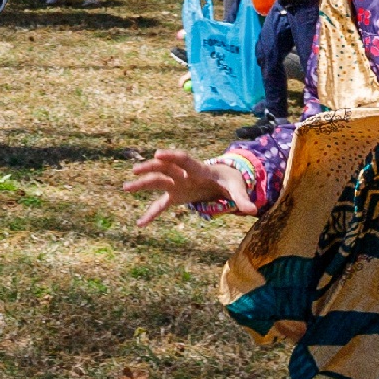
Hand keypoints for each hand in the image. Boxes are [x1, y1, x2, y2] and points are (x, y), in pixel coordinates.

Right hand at [124, 149, 255, 224]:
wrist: (224, 180)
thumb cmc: (231, 181)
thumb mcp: (237, 188)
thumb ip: (242, 199)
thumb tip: (253, 209)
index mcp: (199, 169)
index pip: (183, 159)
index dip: (171, 156)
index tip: (158, 154)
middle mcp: (184, 174)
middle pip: (165, 169)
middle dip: (150, 168)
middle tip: (135, 170)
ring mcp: (177, 184)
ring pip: (157, 182)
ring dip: (142, 184)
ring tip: (125, 187)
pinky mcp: (176, 196)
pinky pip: (160, 204)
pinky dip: (151, 214)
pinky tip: (140, 224)